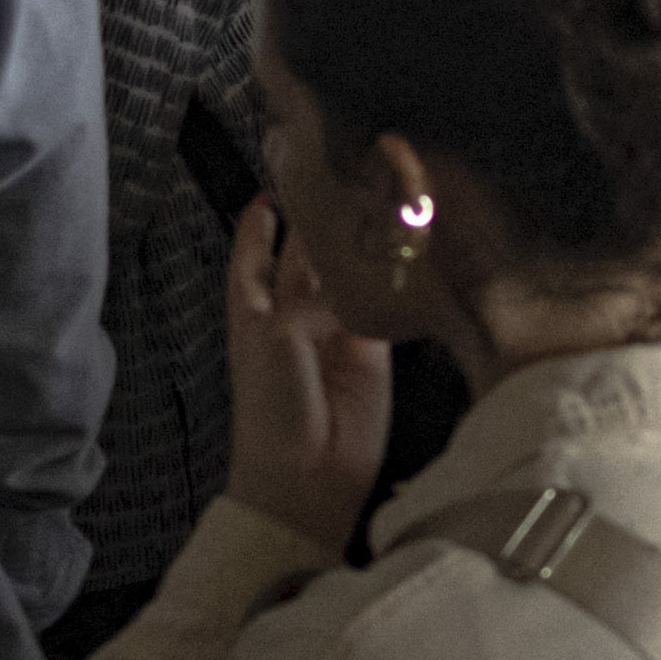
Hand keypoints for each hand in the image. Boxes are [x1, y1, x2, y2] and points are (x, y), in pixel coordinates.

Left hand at [217, 200, 398, 554]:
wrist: (306, 477)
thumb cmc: (273, 408)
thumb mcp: (279, 337)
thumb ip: (316, 298)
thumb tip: (357, 280)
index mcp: (255, 313)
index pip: (253, 259)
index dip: (259, 228)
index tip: (270, 191)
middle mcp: (295, 317)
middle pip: (307, 261)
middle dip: (321, 227)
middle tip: (344, 182)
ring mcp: (337, 333)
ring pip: (349, 279)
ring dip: (362, 249)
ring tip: (381, 205)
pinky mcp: (375, 352)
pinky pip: (383, 307)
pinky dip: (392, 283)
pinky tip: (407, 252)